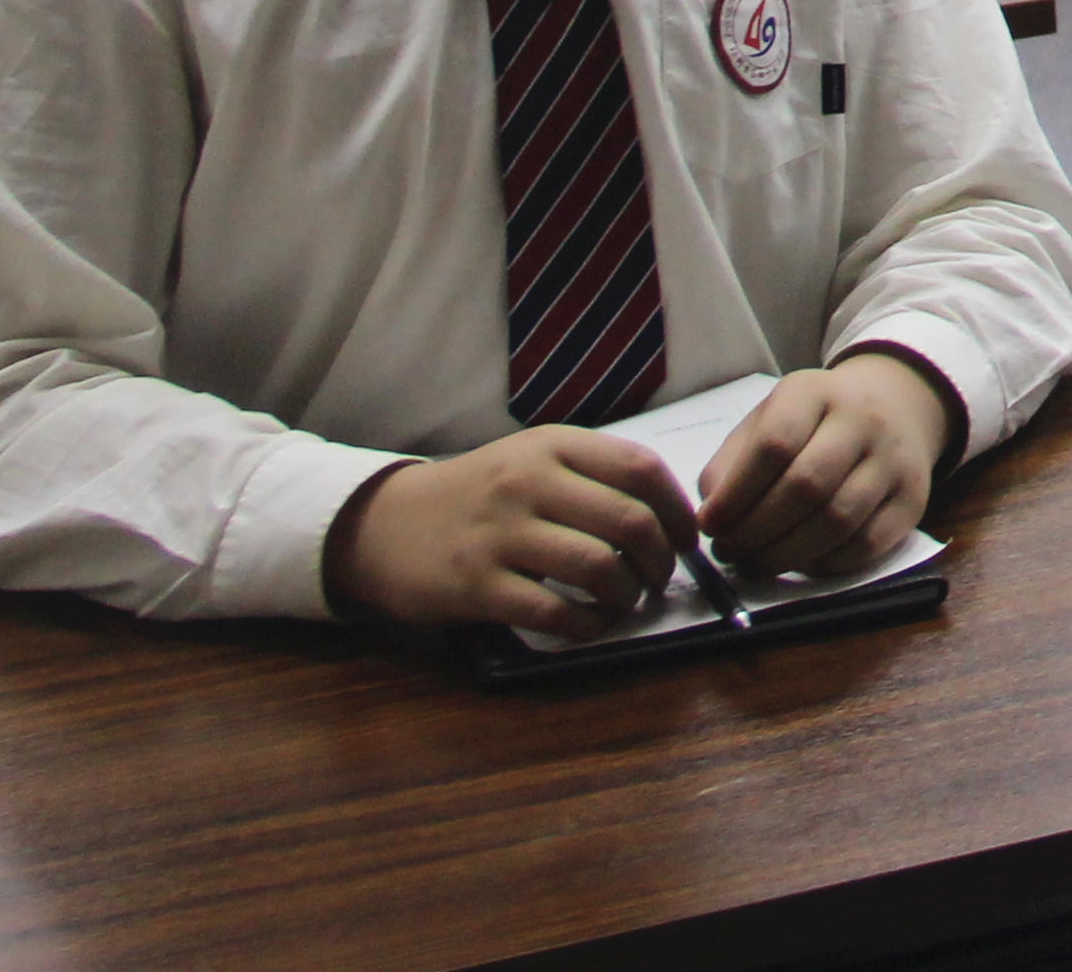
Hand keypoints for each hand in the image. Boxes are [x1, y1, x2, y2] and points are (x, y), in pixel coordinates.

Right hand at [326, 425, 690, 630]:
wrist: (386, 523)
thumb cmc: (477, 494)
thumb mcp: (531, 459)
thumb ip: (590, 475)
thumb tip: (667, 515)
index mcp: (551, 445)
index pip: (640, 469)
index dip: (676, 510)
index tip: (685, 539)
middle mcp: (528, 482)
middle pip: (628, 520)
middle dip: (659, 559)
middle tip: (658, 578)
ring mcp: (501, 534)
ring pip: (598, 566)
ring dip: (626, 594)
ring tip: (624, 601)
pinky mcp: (478, 585)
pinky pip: (554, 612)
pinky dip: (587, 625)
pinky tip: (589, 624)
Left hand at [697, 352, 952, 578]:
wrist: (896, 406)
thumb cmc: (815, 422)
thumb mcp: (770, 419)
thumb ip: (732, 462)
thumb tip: (712, 516)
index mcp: (814, 392)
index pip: (774, 444)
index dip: (736, 493)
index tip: (709, 525)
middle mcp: (862, 420)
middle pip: (807, 485)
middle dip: (757, 531)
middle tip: (729, 553)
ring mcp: (894, 459)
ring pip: (838, 520)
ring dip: (786, 554)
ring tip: (755, 564)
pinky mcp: (914, 499)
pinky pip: (867, 544)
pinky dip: (825, 564)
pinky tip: (800, 562)